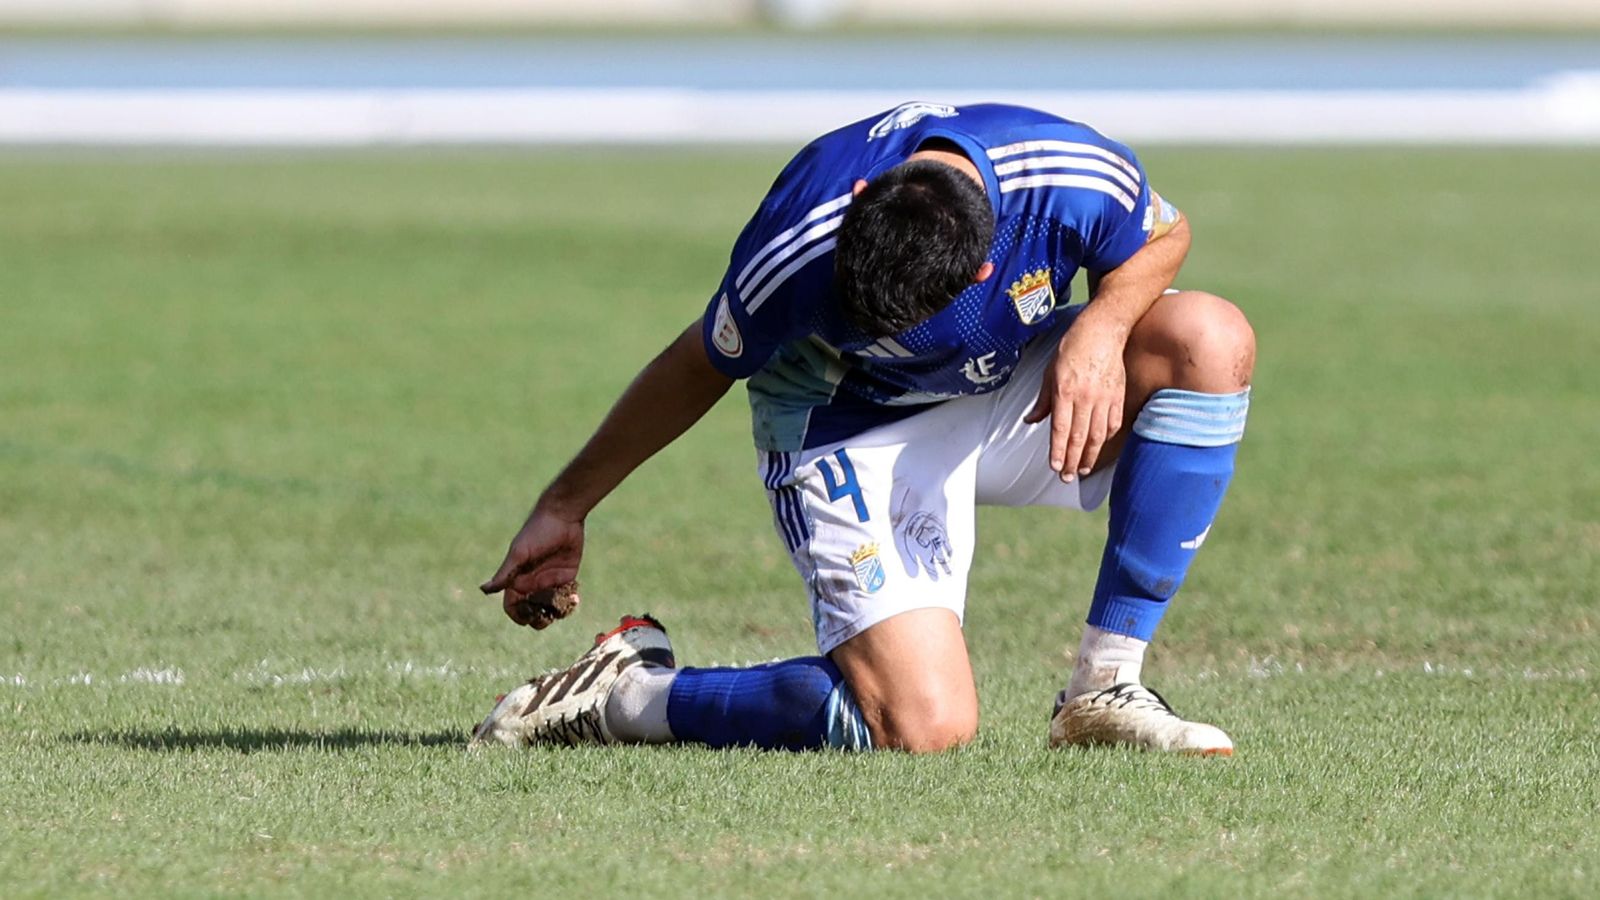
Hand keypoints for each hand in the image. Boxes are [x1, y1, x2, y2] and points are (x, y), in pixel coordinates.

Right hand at [479, 505, 585, 625]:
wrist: (563, 515)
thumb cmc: (536, 531)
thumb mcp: (519, 553)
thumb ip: (505, 573)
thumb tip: (483, 590)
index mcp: (517, 579)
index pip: (512, 606)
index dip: (518, 615)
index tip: (527, 618)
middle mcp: (532, 583)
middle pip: (532, 611)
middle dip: (539, 618)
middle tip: (548, 617)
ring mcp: (550, 581)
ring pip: (550, 607)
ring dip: (556, 612)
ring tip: (563, 607)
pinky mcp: (567, 576)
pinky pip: (566, 596)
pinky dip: (569, 603)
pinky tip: (574, 600)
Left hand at [1023, 318, 1127, 480]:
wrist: (1102, 331)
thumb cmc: (1072, 349)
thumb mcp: (1049, 372)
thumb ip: (1043, 400)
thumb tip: (1031, 420)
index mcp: (1065, 391)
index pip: (1061, 429)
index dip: (1058, 451)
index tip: (1055, 467)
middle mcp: (1085, 397)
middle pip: (1079, 437)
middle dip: (1072, 460)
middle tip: (1066, 477)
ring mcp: (1104, 398)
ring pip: (1098, 435)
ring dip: (1090, 456)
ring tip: (1082, 470)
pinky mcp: (1118, 396)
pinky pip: (1113, 423)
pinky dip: (1106, 439)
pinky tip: (1098, 448)